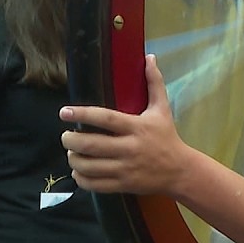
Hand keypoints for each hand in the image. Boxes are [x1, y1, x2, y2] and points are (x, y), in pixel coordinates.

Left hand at [61, 54, 190, 195]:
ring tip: (72, 152)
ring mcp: (125, 169)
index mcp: (136, 127)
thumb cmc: (167, 137)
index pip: (105, 119)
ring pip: (90, 166)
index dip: (82, 114)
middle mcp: (129, 148)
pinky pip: (95, 185)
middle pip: (92, 144)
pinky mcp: (123, 185)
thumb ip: (154, 83)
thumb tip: (149, 57)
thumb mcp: (163, 109)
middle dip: (71, 140)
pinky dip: (81, 178)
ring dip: (74, 159)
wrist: (180, 171)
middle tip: (65, 136)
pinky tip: (78, 171)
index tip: (64, 112)